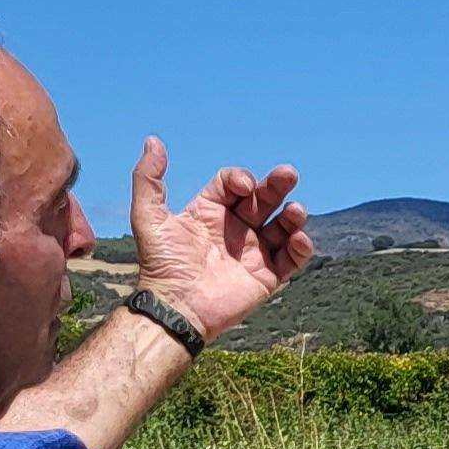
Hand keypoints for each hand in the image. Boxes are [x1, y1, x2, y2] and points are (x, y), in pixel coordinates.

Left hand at [127, 137, 311, 340]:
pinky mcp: (267, 276)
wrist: (176, 308)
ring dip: (293, 215)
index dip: (240, 179)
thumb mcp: (148, 217)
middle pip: (263, 199)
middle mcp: (234, 228)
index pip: (233, 184)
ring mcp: (253, 252)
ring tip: (295, 212)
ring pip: (282, 226)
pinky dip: (300, 247)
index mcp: (210, 212)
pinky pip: (291, 259)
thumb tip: (153, 140)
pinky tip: (298, 239)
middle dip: (277, 185)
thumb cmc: (160, 264)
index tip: (242, 187)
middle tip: (288, 174)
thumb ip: (148, 178)